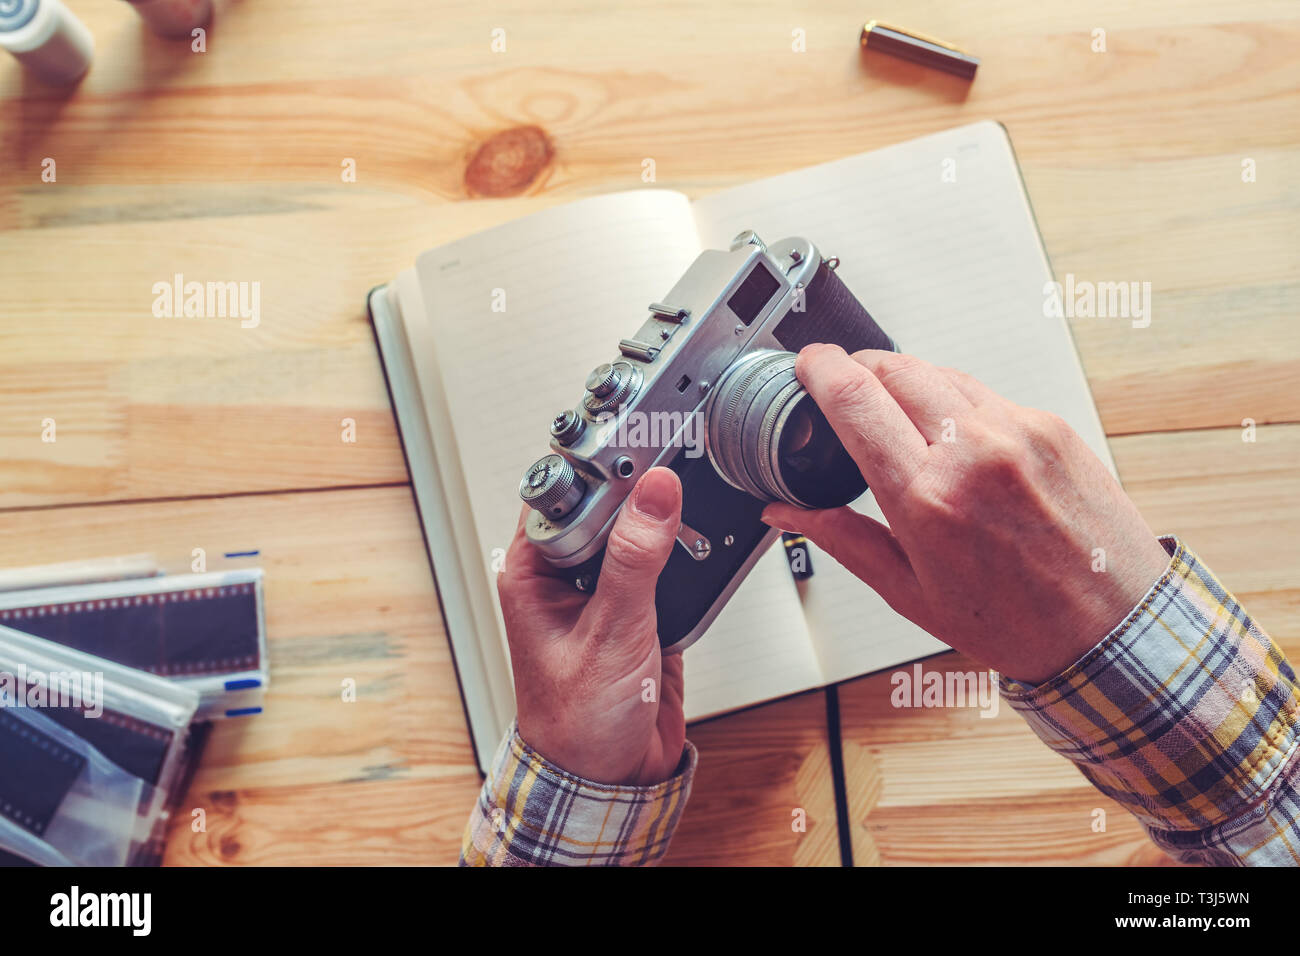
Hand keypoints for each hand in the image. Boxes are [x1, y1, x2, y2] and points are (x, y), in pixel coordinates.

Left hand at [497, 466, 686, 784]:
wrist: (613, 778)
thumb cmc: (577, 722)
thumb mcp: (609, 632)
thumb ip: (635, 559)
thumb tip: (654, 492)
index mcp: (535, 574)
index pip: (566, 496)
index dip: (601, 467)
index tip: (639, 442)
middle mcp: (567, 577)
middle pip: (606, 507)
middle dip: (640, 488)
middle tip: (675, 459)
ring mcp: (606, 592)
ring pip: (639, 533)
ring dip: (668, 522)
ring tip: (694, 496)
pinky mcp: (643, 610)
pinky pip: (667, 565)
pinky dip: (687, 553)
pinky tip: (702, 542)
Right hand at [762, 345, 1171, 684]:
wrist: (1115, 630)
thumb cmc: (1019, 623)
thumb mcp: (909, 592)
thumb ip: (841, 539)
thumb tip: (789, 513)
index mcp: (928, 498)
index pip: (855, 399)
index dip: (819, 369)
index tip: (808, 364)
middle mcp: (975, 452)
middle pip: (894, 367)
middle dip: (857, 367)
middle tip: (843, 386)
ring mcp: (1019, 432)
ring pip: (939, 371)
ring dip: (905, 380)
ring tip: (895, 416)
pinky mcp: (1051, 426)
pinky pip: (984, 392)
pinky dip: (953, 401)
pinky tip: (949, 433)